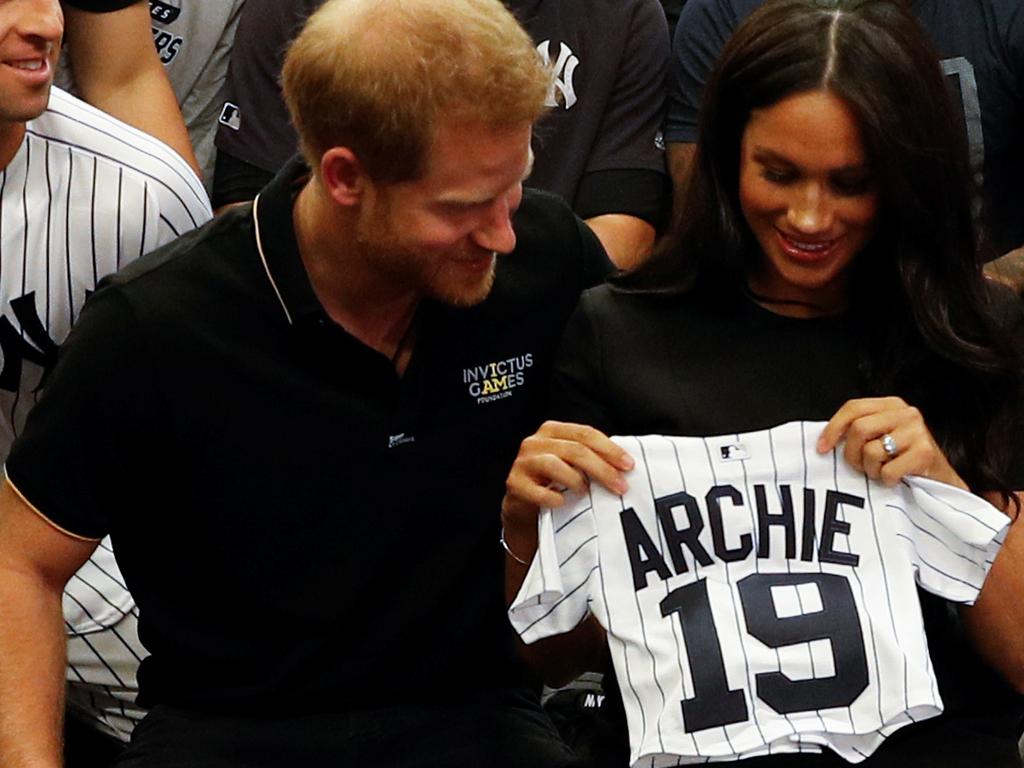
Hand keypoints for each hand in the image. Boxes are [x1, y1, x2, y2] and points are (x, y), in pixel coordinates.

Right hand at [502, 421, 633, 529]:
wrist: (523, 509)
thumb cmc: (551, 484)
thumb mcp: (570, 465)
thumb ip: (590, 458)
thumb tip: (624, 466)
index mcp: (552, 431)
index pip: (585, 433)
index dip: (610, 449)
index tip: (629, 465)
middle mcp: (535, 442)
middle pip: (575, 449)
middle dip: (602, 468)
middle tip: (620, 485)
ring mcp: (523, 462)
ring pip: (555, 464)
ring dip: (577, 480)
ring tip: (586, 493)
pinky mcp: (514, 484)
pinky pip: (538, 491)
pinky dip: (554, 498)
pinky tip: (562, 503)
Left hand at [817, 397, 966, 488]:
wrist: (941, 481)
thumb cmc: (905, 459)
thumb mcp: (882, 436)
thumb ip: (860, 431)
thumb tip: (825, 439)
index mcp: (892, 405)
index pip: (853, 407)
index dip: (833, 428)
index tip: (822, 448)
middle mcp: (906, 413)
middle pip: (858, 429)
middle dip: (852, 454)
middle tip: (859, 467)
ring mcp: (917, 431)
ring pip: (871, 451)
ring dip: (870, 469)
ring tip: (882, 471)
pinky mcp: (924, 452)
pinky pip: (887, 470)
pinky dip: (886, 480)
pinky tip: (896, 478)